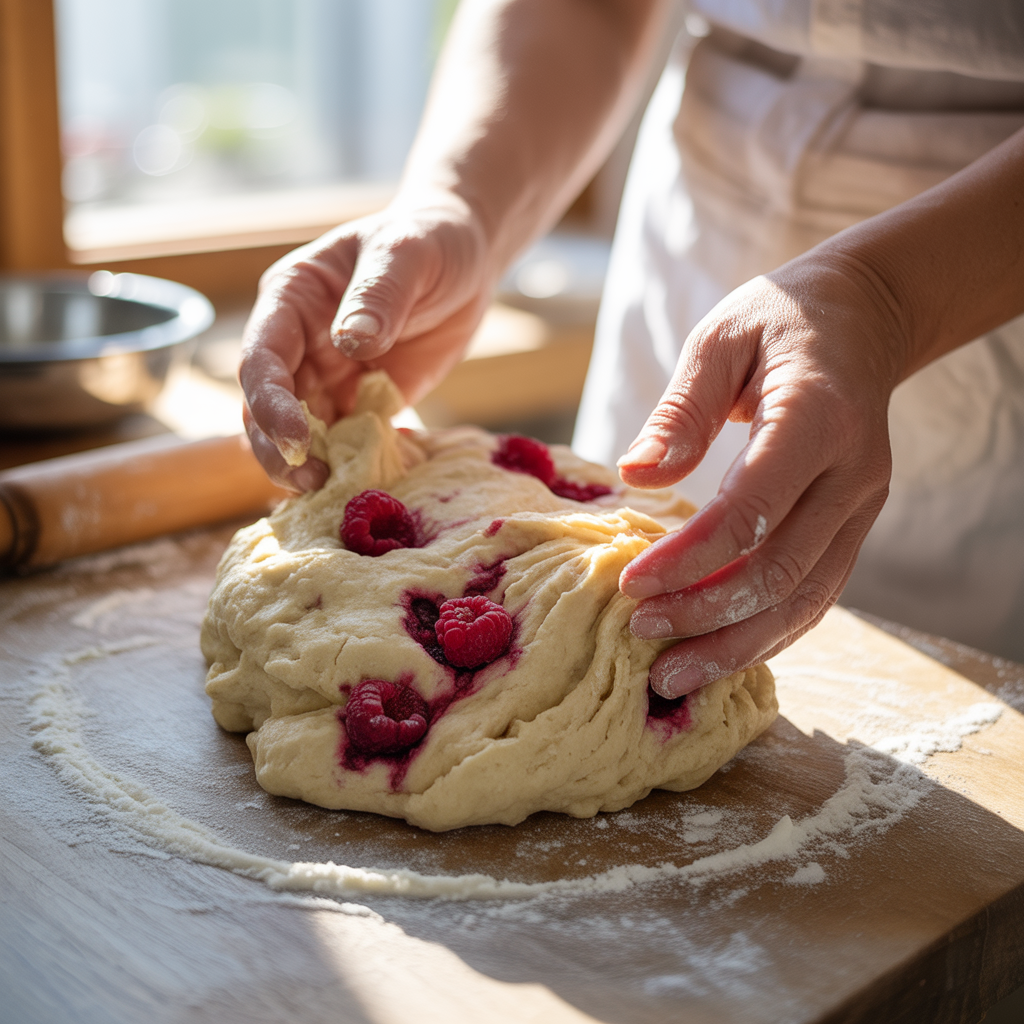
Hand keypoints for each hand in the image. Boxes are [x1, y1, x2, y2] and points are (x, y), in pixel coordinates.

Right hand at [239, 195, 491, 490]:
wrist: (466, 261)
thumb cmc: (429, 242)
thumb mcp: (407, 255)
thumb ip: (379, 296)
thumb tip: (352, 342)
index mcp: (292, 300)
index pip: (262, 356)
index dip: (270, 400)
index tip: (295, 436)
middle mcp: (298, 344)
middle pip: (266, 406)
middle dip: (279, 447)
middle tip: (308, 480)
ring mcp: (326, 378)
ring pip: (297, 434)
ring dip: (305, 465)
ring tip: (328, 493)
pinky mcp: (359, 404)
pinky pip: (342, 442)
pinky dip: (346, 467)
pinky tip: (361, 488)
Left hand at [617, 254, 907, 696]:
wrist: (862, 318)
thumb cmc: (779, 320)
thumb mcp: (720, 339)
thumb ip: (680, 410)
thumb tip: (635, 476)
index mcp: (818, 417)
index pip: (753, 510)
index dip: (691, 558)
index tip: (632, 584)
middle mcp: (852, 472)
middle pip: (782, 570)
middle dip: (706, 615)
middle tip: (639, 635)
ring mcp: (861, 504)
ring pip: (806, 598)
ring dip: (738, 645)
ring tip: (672, 676)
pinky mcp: (853, 523)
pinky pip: (816, 592)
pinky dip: (768, 631)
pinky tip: (719, 652)